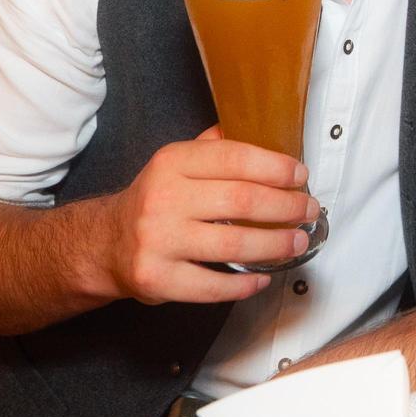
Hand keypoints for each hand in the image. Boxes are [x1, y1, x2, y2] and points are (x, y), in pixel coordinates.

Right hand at [101, 127, 316, 304]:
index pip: (234, 158)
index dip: (275, 167)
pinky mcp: (157, 279)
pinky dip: (245, 284)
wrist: (106, 243)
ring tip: (298, 242)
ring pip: (233, 245)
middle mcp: (163, 199)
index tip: (301, 176)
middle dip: (286, 207)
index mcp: (172, 163)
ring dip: (276, 245)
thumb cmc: (156, 200)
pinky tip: (264, 276)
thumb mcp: (177, 164)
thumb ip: (215, 148)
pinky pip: (213, 286)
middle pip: (241, 200)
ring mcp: (158, 241)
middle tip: (309, 211)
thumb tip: (265, 130)